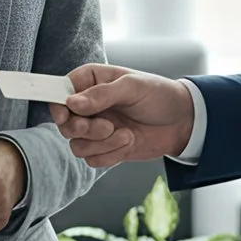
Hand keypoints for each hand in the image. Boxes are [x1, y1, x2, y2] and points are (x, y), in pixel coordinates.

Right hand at [55, 63, 195, 170]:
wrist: (182, 122)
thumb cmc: (159, 95)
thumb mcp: (133, 87)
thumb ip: (102, 94)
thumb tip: (72, 102)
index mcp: (90, 81)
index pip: (60, 91)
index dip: (59, 105)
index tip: (67, 114)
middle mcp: (88, 105)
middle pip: (65, 123)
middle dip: (84, 129)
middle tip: (106, 126)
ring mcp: (95, 128)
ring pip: (76, 145)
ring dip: (102, 144)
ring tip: (126, 134)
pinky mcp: (105, 148)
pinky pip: (92, 159)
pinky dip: (111, 155)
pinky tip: (129, 142)